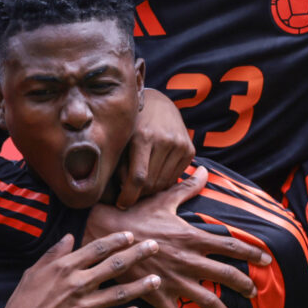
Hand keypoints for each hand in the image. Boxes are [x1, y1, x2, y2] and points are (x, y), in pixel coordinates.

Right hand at [2, 232, 160, 307]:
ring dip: (141, 286)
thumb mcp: (35, 271)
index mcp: (66, 268)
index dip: (116, 240)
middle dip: (138, 255)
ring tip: (157, 280)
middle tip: (155, 247)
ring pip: (120, 293)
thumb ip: (55, 253)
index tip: (131, 235)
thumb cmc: (24, 301)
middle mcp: (78, 284)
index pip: (97, 249)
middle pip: (115, 266)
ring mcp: (84, 306)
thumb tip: (70, 237)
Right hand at [87, 168, 272, 307]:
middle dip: (243, 285)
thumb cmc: (134, 214)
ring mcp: (174, 279)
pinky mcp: (157, 294)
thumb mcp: (164, 200)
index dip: (250, 252)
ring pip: (206, 300)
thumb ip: (188, 188)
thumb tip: (204, 171)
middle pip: (225, 275)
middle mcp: (188, 260)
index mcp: (192, 237)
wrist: (104, 233)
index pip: (229, 245)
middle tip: (253, 293)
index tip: (266, 259)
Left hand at [117, 89, 197, 206]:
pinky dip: (163, 181)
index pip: (138, 178)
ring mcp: (180, 144)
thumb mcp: (121, 139)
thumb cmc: (132, 124)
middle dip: (138, 192)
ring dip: (151, 188)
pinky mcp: (189, 150)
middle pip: (151, 184)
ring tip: (141, 179)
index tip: (121, 204)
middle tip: (129, 189)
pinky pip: (175, 178)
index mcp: (143, 136)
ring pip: (164, 183)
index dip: (128, 196)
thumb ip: (119, 165)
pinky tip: (154, 172)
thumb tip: (118, 194)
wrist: (158, 103)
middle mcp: (165, 140)